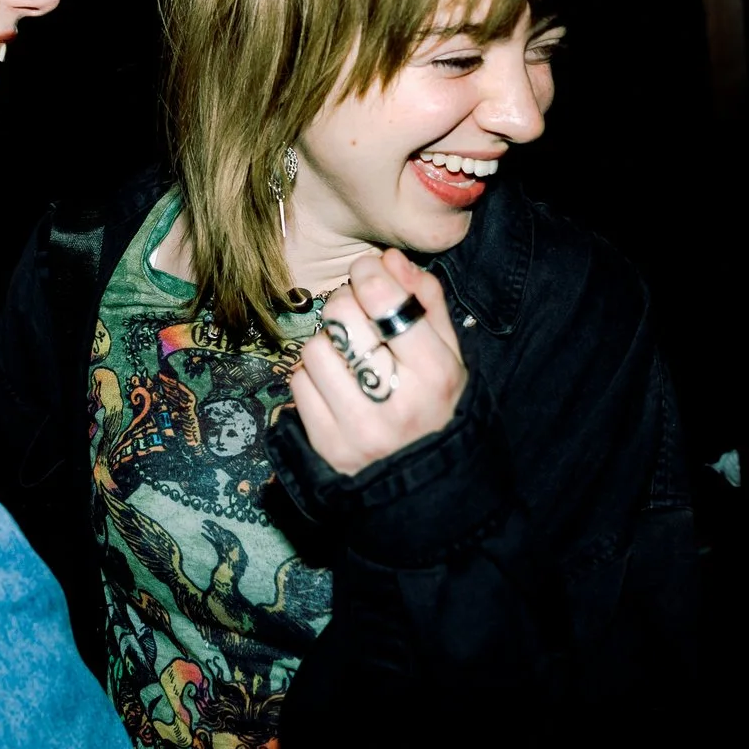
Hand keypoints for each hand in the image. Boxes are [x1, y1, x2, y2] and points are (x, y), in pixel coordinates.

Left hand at [287, 249, 465, 476]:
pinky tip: (336, 387)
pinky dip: (312, 377)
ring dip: (327, 344)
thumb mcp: (451, 356)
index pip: (384, 301)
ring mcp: (358, 429)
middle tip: (356, 317)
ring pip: (314, 349)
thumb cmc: (439, 407)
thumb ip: (426, 302)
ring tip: (348, 358)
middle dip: (345, 305)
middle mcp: (396, 403)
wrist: (429, 488)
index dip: (370, 274)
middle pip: (341, 317)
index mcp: (436, 375)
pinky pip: (298, 384)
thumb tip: (389, 259)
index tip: (369, 274)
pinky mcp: (327, 447)